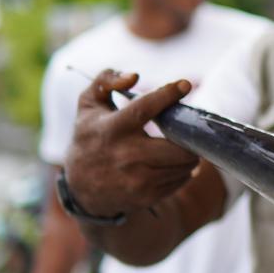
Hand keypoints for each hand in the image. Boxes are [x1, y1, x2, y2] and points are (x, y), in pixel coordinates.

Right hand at [63, 70, 200, 218]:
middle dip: (191, 138)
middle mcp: (125, 155)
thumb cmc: (90, 136)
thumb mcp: (89, 104)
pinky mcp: (145, 196)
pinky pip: (179, 181)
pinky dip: (184, 171)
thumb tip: (134, 76)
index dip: (167, 94)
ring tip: (186, 148)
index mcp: (113, 128)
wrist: (81, 186)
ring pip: (183, 166)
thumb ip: (105, 81)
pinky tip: (176, 164)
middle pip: (177, 148)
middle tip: (192, 132)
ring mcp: (136, 179)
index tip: (185, 85)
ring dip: (190, 155)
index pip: (145, 108)